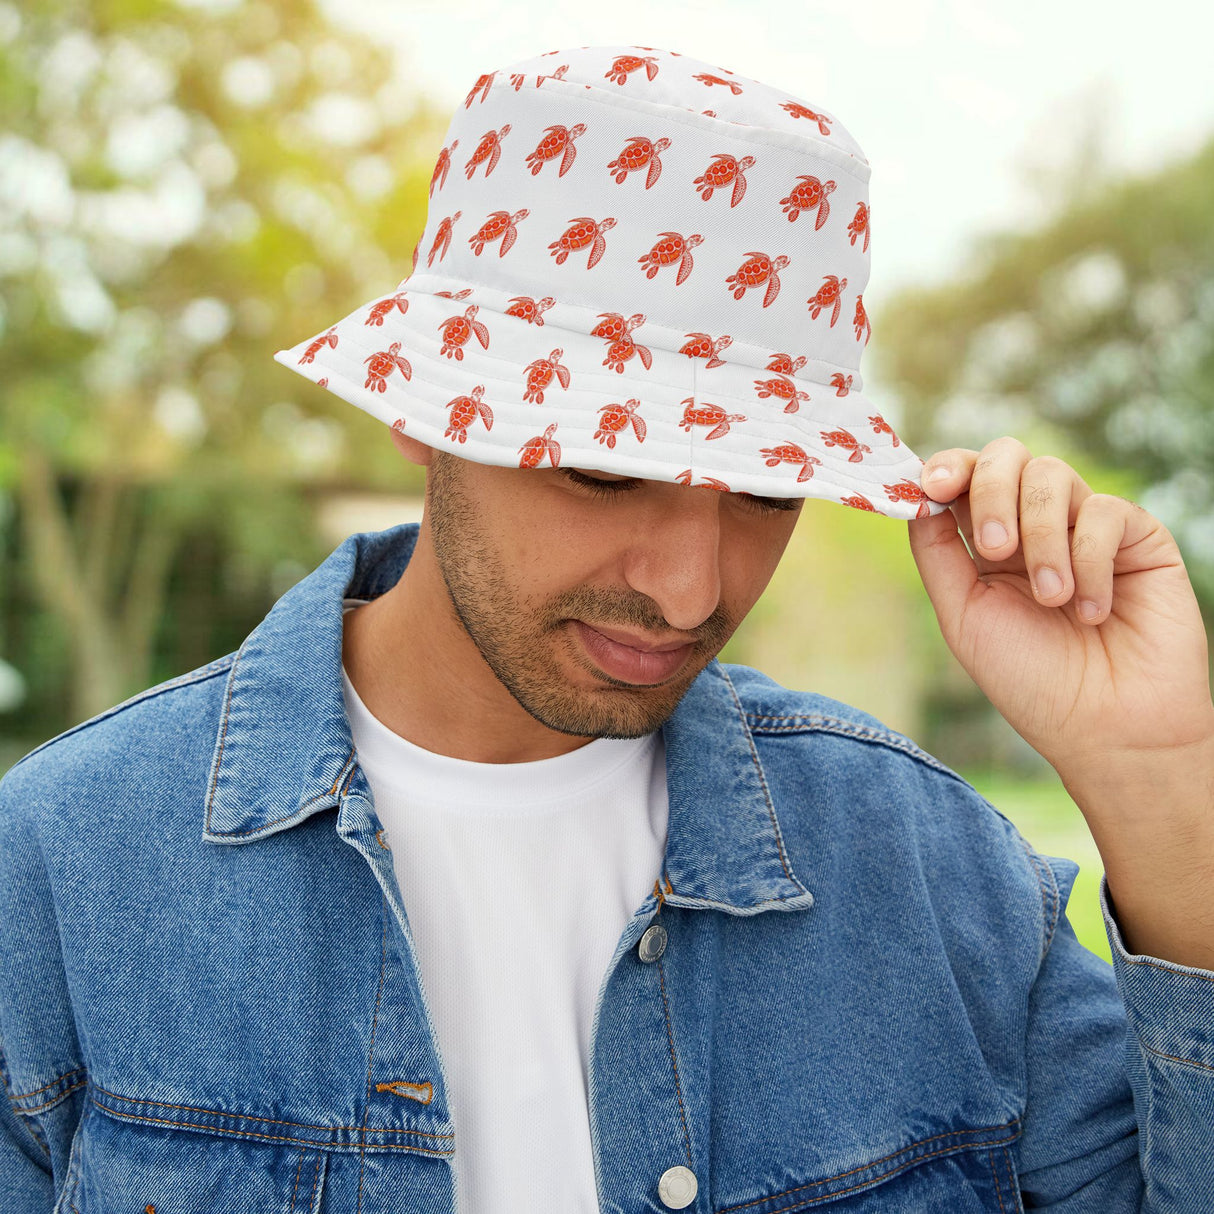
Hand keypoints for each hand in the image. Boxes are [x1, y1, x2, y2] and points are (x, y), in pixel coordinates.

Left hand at [905, 437, 1213, 777]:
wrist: (1106, 728)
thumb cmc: (1032, 680)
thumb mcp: (963, 616)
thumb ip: (937, 553)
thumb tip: (916, 496)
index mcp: (988, 541)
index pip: (965, 476)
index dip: (947, 466)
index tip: (930, 486)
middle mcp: (1036, 525)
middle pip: (1006, 456)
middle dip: (990, 492)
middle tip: (994, 549)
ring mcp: (1087, 526)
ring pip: (1052, 475)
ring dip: (1041, 538)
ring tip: (1051, 598)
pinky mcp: (1138, 536)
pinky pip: (1104, 511)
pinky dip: (1090, 560)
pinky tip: (1092, 612)